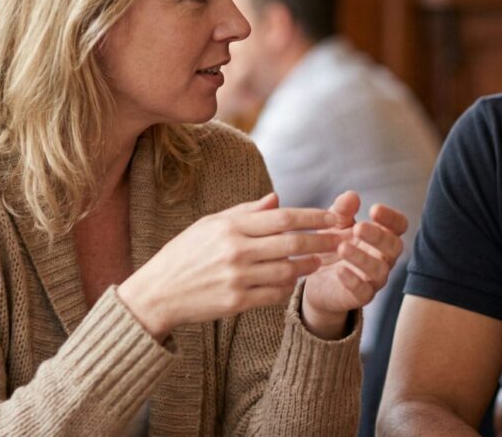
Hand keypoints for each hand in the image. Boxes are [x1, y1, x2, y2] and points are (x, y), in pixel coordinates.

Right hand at [116, 192, 343, 341]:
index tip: (335, 216)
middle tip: (344, 239)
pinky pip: (274, 294)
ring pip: (288, 270)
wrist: (157, 293)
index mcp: (230, 226)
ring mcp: (237, 277)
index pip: (283, 217)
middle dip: (323, 240)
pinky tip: (295, 281)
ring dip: (310, 265)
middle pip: (292, 242)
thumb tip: (277, 199)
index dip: (313, 216)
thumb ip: (245, 212)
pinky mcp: (235, 302)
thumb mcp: (209, 224)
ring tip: (323, 260)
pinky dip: (288, 287)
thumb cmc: (184, 253)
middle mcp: (236, 250)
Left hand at [300, 191, 407, 339]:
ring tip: (342, 248)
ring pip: (379, 270)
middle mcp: (384, 257)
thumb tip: (352, 195)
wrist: (315, 278)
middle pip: (393, 246)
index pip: (399, 226)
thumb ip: (342, 210)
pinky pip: (363, 291)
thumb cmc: (332, 245)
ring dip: (363, 258)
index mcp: (382, 236)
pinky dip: (353, 281)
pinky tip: (339, 271)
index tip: (374, 209)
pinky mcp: (361, 296)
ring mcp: (374, 278)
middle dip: (378, 236)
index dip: (391, 217)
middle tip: (358, 228)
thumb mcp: (334, 224)